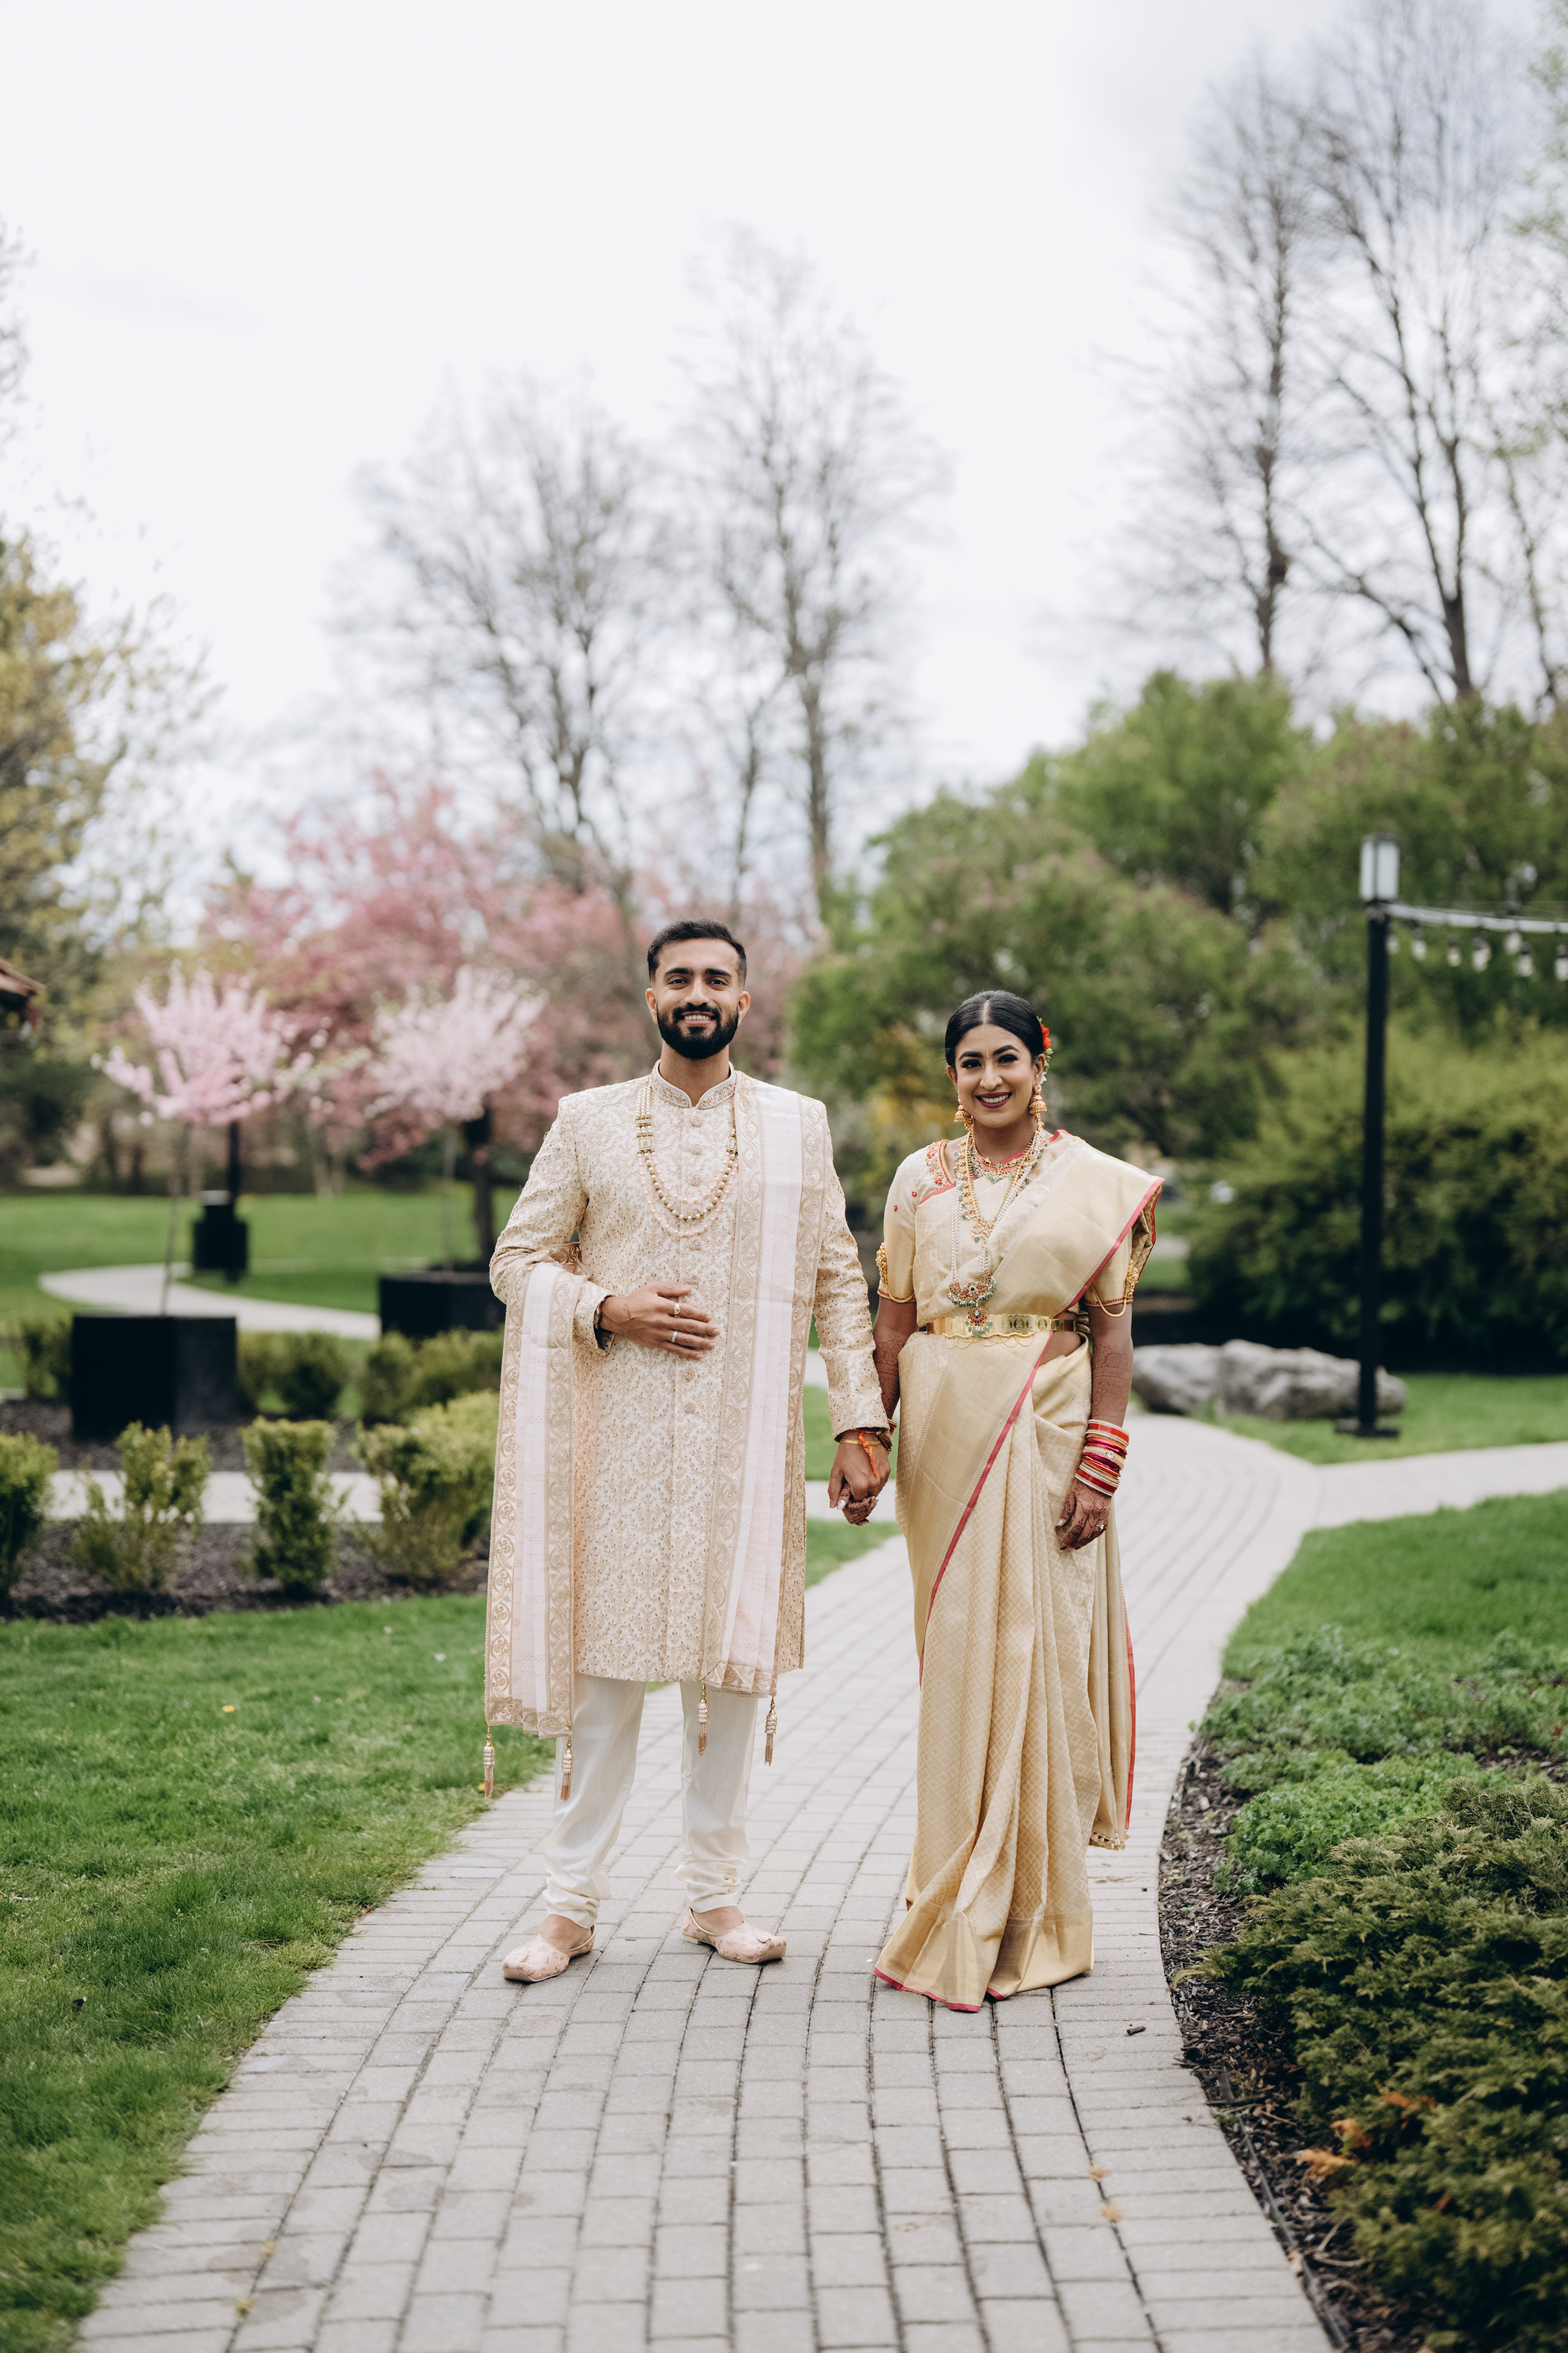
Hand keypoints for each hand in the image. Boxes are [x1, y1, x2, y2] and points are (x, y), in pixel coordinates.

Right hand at [601, 1281, 719, 1355]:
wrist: (618, 1316)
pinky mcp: (656, 1343)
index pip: (685, 1310)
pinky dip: (687, 1353)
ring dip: (699, 1342)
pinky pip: (674, 1349)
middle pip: (687, 1326)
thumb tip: (689, 1288)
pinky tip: (698, 1355)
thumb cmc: (636, 1299)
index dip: (699, 1314)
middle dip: (704, 1329)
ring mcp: (659, 1334)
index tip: (710, 1316)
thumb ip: (671, 1288)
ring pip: (683, 1339)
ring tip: (712, 1344)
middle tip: (717, 1331)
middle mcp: (662, 1321)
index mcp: (662, 1306)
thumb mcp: (652, 1287)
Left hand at [828, 1435, 888, 1524]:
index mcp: (860, 1486)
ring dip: (869, 1489)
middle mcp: (874, 1483)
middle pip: (868, 1498)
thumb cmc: (846, 1453)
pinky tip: (868, 1471)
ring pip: (876, 1491)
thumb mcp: (836, 1471)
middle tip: (853, 1484)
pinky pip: (881, 1482)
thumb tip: (834, 1507)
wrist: (860, 1434)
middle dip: (860, 1494)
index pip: (857, 1502)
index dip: (852, 1499)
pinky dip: (875, 1481)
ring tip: (861, 1475)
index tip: (848, 1493)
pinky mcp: (887, 1470)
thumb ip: (834, 1491)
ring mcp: (882, 1477)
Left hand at [1056, 1479, 1108, 1550]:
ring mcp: (1103, 1515)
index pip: (1075, 1529)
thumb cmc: (1083, 1483)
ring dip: (1085, 1542)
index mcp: (1085, 1508)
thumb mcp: (1071, 1495)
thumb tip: (1058, 1526)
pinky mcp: (1108, 1515)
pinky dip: (1094, 1536)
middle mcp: (1095, 1514)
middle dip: (1076, 1543)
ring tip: (1076, 1546)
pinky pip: (1102, 1530)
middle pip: (1085, 1535)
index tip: (1062, 1546)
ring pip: (1094, 1535)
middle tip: (1068, 1548)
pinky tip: (1088, 1538)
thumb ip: (1066, 1512)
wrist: (1100, 1475)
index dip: (1068, 1540)